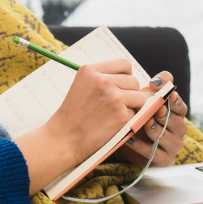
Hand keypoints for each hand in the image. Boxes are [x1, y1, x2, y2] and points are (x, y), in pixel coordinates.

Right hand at [15, 59, 147, 193]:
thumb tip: (130, 77)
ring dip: (132, 106)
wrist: (64, 139)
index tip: (122, 87)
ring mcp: (112, 96)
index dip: (126, 76)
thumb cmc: (73, 116)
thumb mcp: (82, 86)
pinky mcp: (121, 114)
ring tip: (114, 114)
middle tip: (116, 106)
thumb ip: (102, 77)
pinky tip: (112, 124)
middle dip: (129, 93)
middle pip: (133, 80)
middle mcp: (102, 80)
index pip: (124, 64)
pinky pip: (136, 113)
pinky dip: (128, 120)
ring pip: (138, 96)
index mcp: (90, 70)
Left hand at [112, 71, 187, 167]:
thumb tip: (160, 80)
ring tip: (145, 124)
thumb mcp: (145, 98)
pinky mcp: (164, 160)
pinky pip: (155, 154)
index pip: (180, 107)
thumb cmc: (138, 115)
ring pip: (168, 139)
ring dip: (156, 131)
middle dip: (165, 116)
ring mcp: (172, 146)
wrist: (124, 139)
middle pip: (177, 123)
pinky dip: (142, 146)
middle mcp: (177, 130)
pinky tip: (131, 139)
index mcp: (176, 114)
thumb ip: (157, 85)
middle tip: (156, 110)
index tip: (169, 96)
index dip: (175, 102)